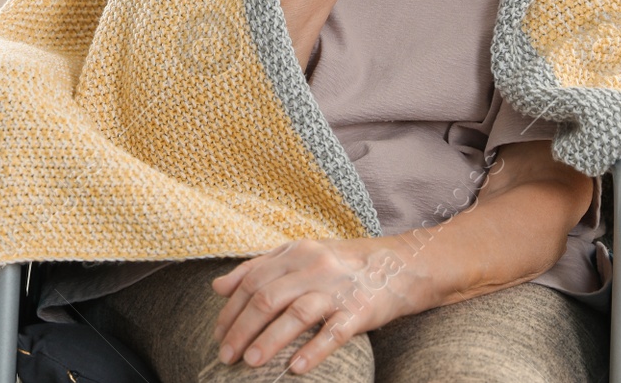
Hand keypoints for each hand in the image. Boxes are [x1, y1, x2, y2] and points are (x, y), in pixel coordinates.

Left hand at [210, 238, 420, 374]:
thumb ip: (259, 267)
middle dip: (241, 329)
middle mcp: (314, 267)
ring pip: (295, 314)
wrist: (403, 265)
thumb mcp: (300, 254)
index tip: (217, 334)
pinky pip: (334, 332)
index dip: (231, 309)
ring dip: (269, 341)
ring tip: (250, 363)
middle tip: (226, 356)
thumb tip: (217, 286)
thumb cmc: (343, 263)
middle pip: (267, 298)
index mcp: (295, 252)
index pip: (252, 281)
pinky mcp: (360, 311)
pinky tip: (295, 368)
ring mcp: (337, 289)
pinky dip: (313, 350)